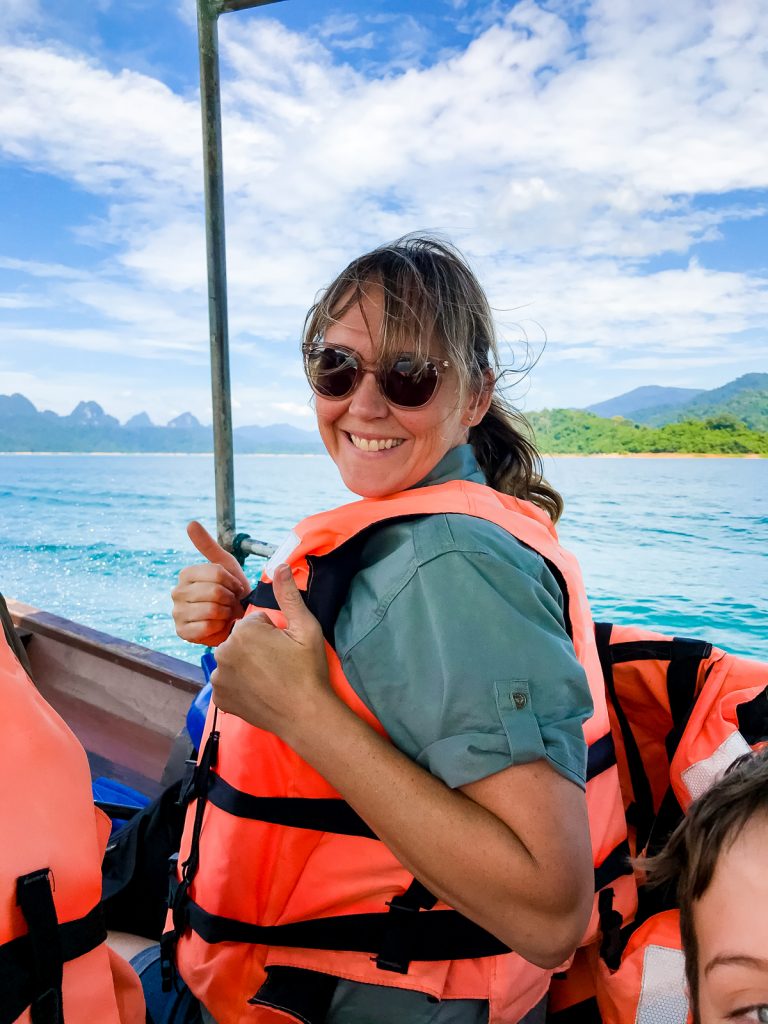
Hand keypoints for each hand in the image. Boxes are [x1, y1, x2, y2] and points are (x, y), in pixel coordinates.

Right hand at [171, 521, 250, 645]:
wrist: (236, 620)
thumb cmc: (232, 592)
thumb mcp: (225, 565)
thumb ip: (208, 545)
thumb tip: (190, 523)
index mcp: (186, 574)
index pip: (216, 573)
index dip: (232, 581)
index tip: (235, 587)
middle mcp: (177, 592)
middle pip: (214, 591)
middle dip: (230, 599)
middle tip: (230, 603)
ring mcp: (177, 613)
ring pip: (211, 609)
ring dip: (226, 613)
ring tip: (225, 613)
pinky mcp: (182, 632)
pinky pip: (207, 626)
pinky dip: (219, 627)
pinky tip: (218, 625)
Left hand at [211, 563, 331, 740]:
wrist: (305, 715)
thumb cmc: (308, 670)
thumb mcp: (306, 628)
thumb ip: (289, 595)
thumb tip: (281, 564)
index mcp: (243, 631)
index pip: (254, 622)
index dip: (272, 633)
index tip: (284, 648)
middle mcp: (223, 651)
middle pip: (240, 640)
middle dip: (256, 647)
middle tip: (278, 664)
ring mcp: (218, 677)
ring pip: (232, 660)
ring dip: (245, 665)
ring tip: (269, 679)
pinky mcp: (219, 698)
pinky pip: (227, 682)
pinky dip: (239, 685)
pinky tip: (258, 692)